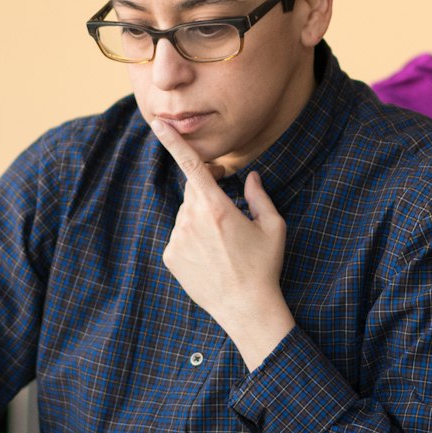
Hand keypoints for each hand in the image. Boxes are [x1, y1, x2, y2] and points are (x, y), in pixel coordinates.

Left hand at [150, 117, 295, 368]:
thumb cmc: (264, 266)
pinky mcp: (170, 256)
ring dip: (201, 220)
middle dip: (208, 194)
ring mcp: (178, 239)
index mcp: (217, 207)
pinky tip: (211, 258)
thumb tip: (250, 177)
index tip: (158, 123)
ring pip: (187, 215)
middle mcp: (192, 219)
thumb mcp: (273, 227)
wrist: (245, 309)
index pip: (192, 165)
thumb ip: (260, 196)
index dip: (174, 142)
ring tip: (223, 248)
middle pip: (194, 192)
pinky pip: (179, 236)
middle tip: (230, 216)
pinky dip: (192, 240)